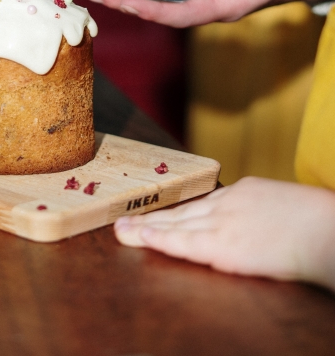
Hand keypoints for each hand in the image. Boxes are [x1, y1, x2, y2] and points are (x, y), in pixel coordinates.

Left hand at [114, 177, 334, 290]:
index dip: (179, 211)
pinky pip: (184, 243)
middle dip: (154, 216)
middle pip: (184, 210)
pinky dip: (160, 240)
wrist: (328, 229)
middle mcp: (230, 202)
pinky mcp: (224, 245)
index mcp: (247, 191)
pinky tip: (142, 238)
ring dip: (148, 228)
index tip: (160, 213)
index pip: (204, 202)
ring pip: (178, 225)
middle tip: (125, 217)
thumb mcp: (285, 205)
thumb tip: (258, 226)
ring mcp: (224, 222)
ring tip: (122, 230)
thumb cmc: (318, 221)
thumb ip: (264, 213)